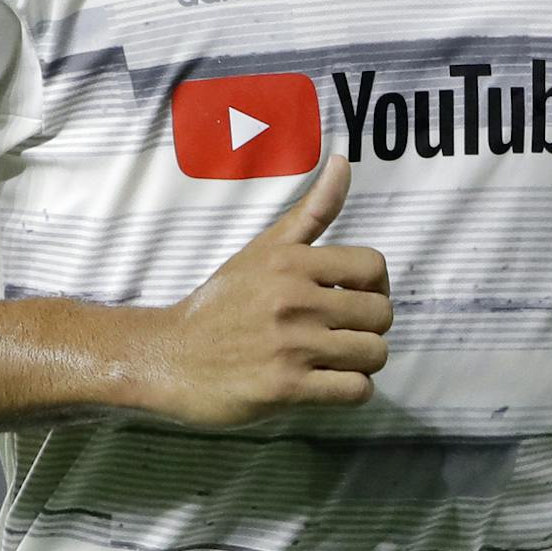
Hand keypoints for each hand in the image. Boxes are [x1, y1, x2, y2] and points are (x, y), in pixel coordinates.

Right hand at [136, 154, 390, 426]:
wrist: (170, 357)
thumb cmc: (222, 303)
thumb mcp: (264, 249)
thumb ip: (312, 210)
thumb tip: (344, 160)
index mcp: (291, 262)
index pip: (374, 266)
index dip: (376, 286)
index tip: (354, 298)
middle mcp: (293, 299)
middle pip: (381, 314)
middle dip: (370, 327)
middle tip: (343, 333)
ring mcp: (290, 346)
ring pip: (374, 353)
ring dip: (363, 362)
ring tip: (338, 359)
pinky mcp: (285, 388)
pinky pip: (355, 390)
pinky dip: (352, 390)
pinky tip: (330, 384)